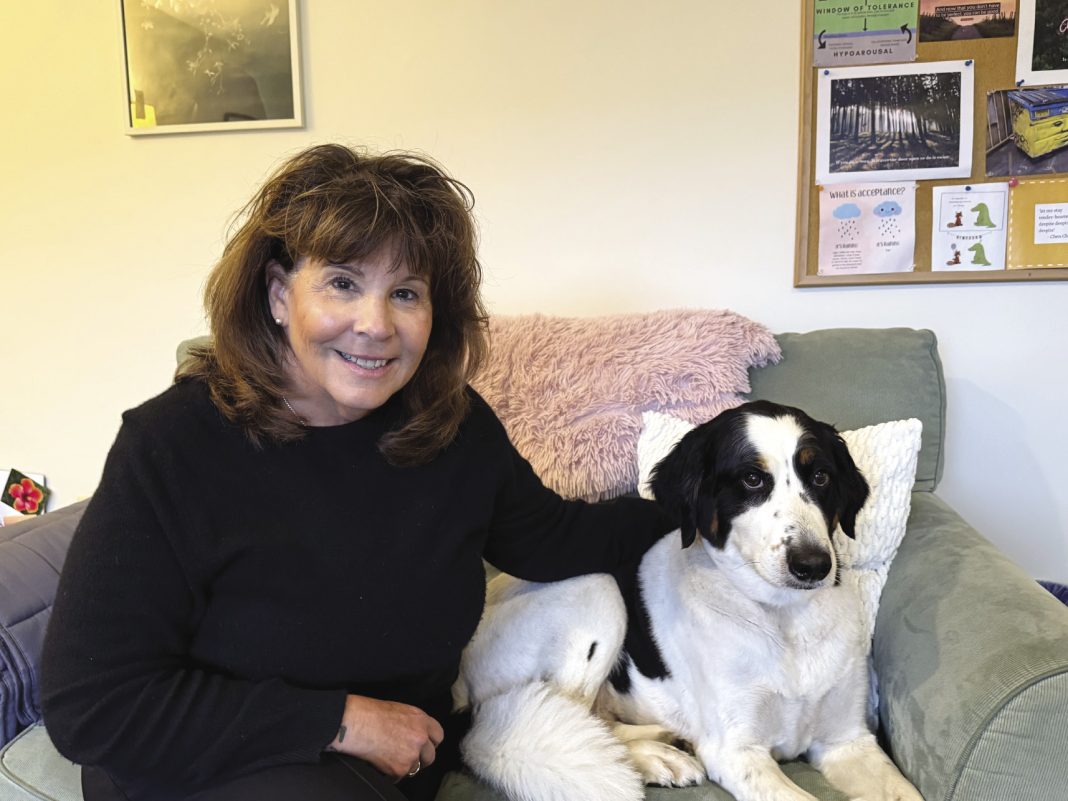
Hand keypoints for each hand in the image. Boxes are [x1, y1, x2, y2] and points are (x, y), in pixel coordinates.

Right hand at [327, 694, 443, 780]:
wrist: (356, 723)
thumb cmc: (371, 713)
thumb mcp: (400, 710)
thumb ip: (414, 723)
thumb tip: (417, 734)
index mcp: (421, 720)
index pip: (438, 735)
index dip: (430, 742)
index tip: (424, 746)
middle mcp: (421, 737)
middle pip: (431, 756)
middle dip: (421, 758)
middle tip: (407, 756)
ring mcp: (412, 754)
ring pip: (415, 768)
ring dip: (404, 766)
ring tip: (388, 757)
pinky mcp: (400, 769)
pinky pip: (399, 777)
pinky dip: (390, 774)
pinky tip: (380, 762)